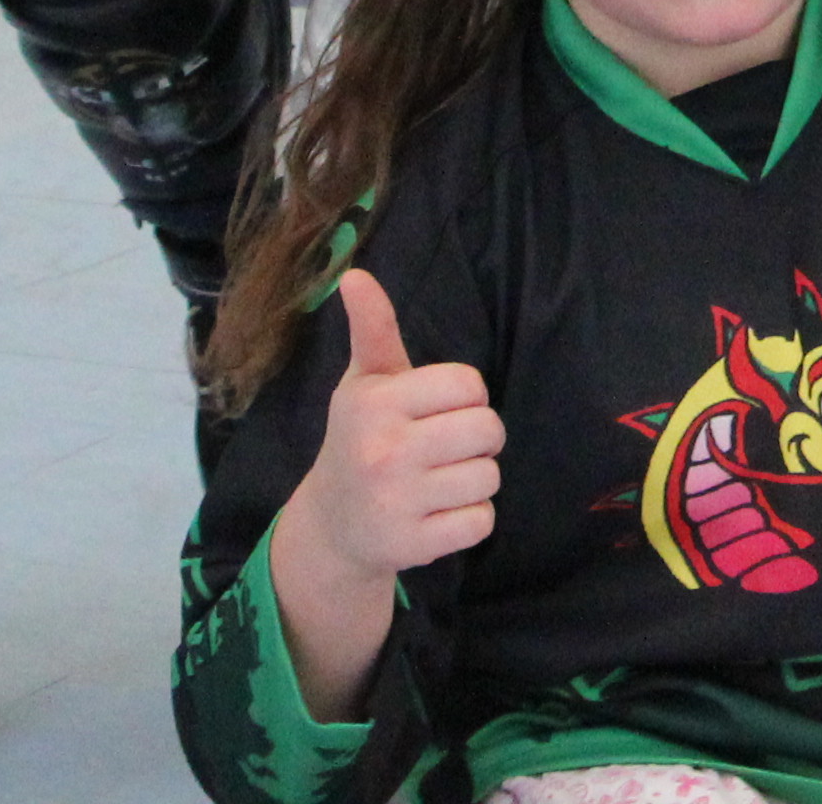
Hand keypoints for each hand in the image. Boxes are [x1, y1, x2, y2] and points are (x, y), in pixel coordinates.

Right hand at [267, 270, 499, 715]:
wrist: (332, 526)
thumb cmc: (360, 438)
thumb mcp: (364, 383)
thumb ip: (373, 329)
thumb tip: (355, 275)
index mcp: (376, 402)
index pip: (469, 385)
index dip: (465, 396)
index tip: (437, 409)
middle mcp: (384, 451)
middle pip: (487, 430)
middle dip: (477, 438)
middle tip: (445, 448)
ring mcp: (397, 502)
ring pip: (489, 478)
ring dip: (476, 480)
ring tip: (440, 481)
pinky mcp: (412, 547)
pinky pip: (482, 522)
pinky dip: (471, 520)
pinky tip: (439, 514)